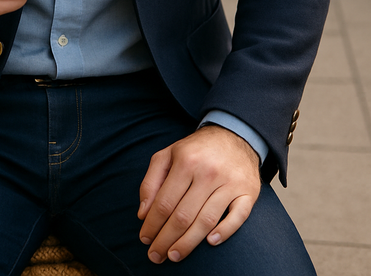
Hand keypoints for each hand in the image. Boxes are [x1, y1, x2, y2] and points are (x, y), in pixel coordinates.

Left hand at [137, 125, 260, 263]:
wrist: (234, 135)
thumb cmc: (196, 150)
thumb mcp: (168, 155)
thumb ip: (151, 181)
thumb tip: (143, 214)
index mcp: (186, 161)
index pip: (165, 202)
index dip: (152, 224)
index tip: (145, 239)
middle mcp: (208, 172)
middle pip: (183, 215)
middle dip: (166, 239)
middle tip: (156, 256)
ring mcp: (230, 182)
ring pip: (206, 221)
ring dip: (188, 243)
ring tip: (174, 255)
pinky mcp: (248, 192)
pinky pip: (238, 217)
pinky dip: (225, 232)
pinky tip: (210, 242)